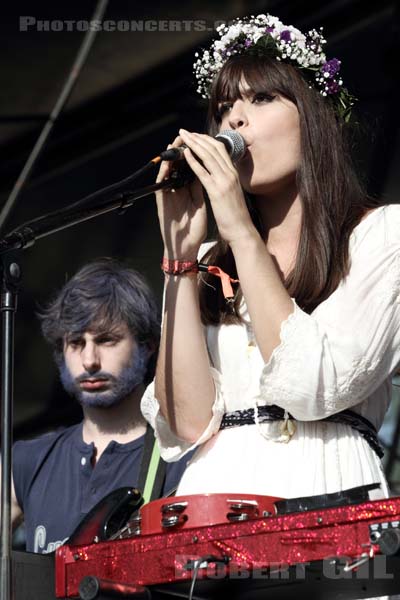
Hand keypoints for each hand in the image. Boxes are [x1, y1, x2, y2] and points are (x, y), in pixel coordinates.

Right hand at [155, 134, 206, 259]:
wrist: (184, 248)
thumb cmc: (193, 230)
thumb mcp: (201, 206)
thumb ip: (202, 190)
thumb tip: (208, 173)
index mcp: (188, 191)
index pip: (191, 167)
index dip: (195, 154)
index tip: (201, 142)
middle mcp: (177, 190)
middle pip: (179, 165)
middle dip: (182, 150)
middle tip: (185, 135)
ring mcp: (168, 195)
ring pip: (168, 171)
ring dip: (171, 158)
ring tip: (174, 143)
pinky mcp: (161, 202)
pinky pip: (160, 184)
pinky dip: (163, 173)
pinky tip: (167, 163)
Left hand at [178, 129, 255, 244]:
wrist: (242, 231)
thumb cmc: (236, 216)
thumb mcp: (232, 193)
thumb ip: (226, 181)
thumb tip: (218, 174)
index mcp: (233, 174)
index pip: (221, 150)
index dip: (207, 140)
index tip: (195, 135)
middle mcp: (230, 174)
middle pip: (213, 148)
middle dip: (198, 138)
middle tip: (185, 131)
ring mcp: (224, 182)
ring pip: (208, 156)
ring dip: (194, 144)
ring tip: (183, 137)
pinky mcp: (217, 192)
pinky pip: (203, 172)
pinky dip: (193, 161)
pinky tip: (185, 154)